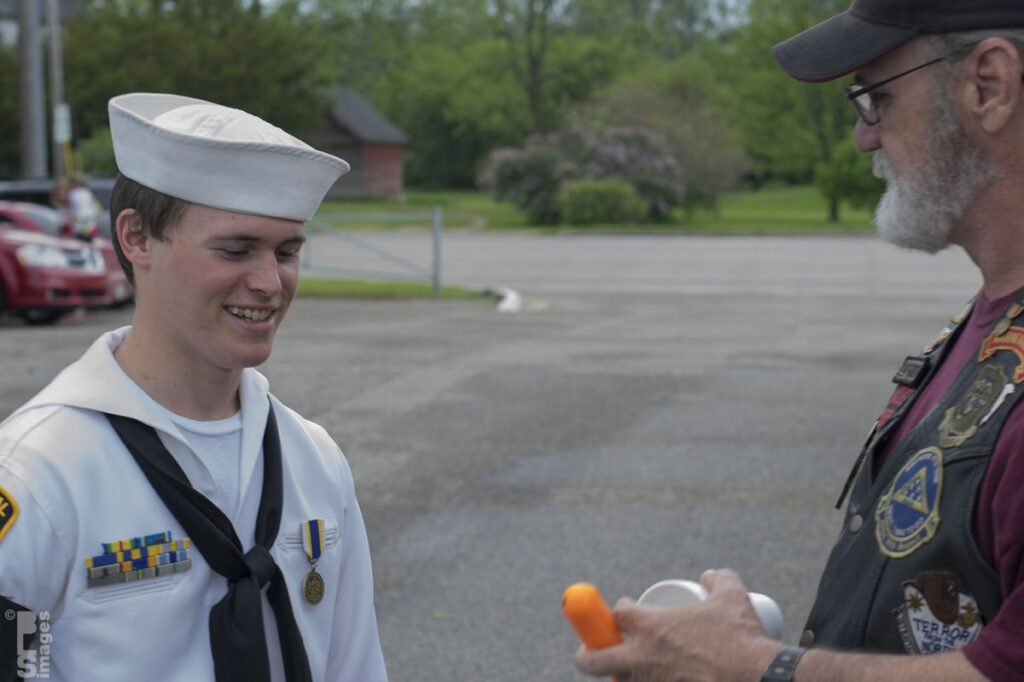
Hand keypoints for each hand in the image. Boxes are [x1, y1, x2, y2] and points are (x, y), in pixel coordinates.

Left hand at [574, 569, 780, 681]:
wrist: (759, 678)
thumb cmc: (742, 638)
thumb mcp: (731, 597)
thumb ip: (719, 578)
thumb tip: (710, 575)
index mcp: (651, 627)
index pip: (618, 616)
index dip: (620, 611)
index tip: (626, 611)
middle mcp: (643, 659)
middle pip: (594, 660)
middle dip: (587, 656)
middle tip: (591, 652)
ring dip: (622, 676)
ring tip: (634, 670)